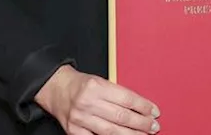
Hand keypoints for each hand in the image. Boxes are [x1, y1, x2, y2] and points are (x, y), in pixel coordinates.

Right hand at [37, 65, 160, 134]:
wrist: (56, 89)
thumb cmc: (81, 85)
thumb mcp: (100, 81)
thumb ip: (117, 94)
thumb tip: (140, 108)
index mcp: (96, 86)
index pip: (127, 98)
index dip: (143, 106)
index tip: (154, 112)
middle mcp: (88, 102)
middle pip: (121, 116)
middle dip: (141, 123)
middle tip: (154, 126)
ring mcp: (80, 118)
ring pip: (112, 131)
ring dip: (131, 134)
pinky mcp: (74, 131)